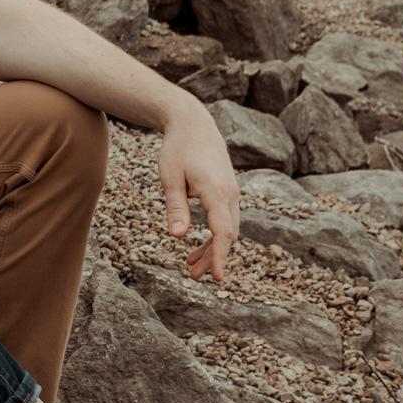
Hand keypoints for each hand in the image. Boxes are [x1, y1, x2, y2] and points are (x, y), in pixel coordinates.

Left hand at [157, 103, 241, 281]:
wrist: (194, 124)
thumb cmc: (178, 149)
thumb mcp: (170, 178)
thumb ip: (175, 207)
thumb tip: (177, 237)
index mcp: (217, 192)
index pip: (223, 232)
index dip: (221, 256)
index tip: (218, 278)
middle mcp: (231, 194)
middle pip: (228, 235)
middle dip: (214, 257)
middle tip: (193, 275)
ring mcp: (232, 193)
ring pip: (228, 229)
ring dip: (213, 248)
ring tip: (191, 267)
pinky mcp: (227, 192)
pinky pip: (225, 219)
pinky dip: (214, 235)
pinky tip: (195, 244)